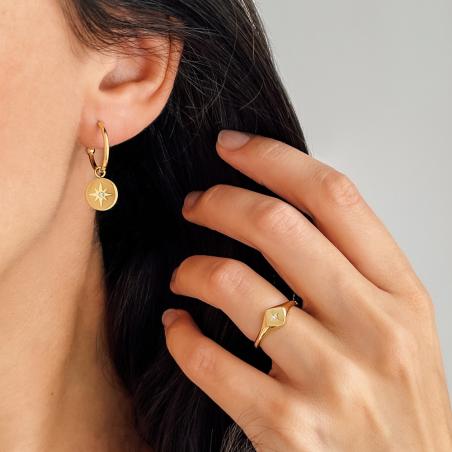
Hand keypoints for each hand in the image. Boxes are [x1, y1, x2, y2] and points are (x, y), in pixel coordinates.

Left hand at [162, 130, 451, 450]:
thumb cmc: (399, 405)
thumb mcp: (401, 328)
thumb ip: (354, 270)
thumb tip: (284, 213)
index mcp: (401, 294)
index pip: (333, 196)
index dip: (274, 158)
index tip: (231, 146)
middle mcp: (372, 329)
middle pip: (276, 225)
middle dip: (219, 201)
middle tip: (195, 204)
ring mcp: (331, 379)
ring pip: (234, 283)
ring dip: (192, 268)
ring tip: (183, 273)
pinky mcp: (287, 427)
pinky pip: (210, 359)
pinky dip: (181, 334)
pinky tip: (177, 325)